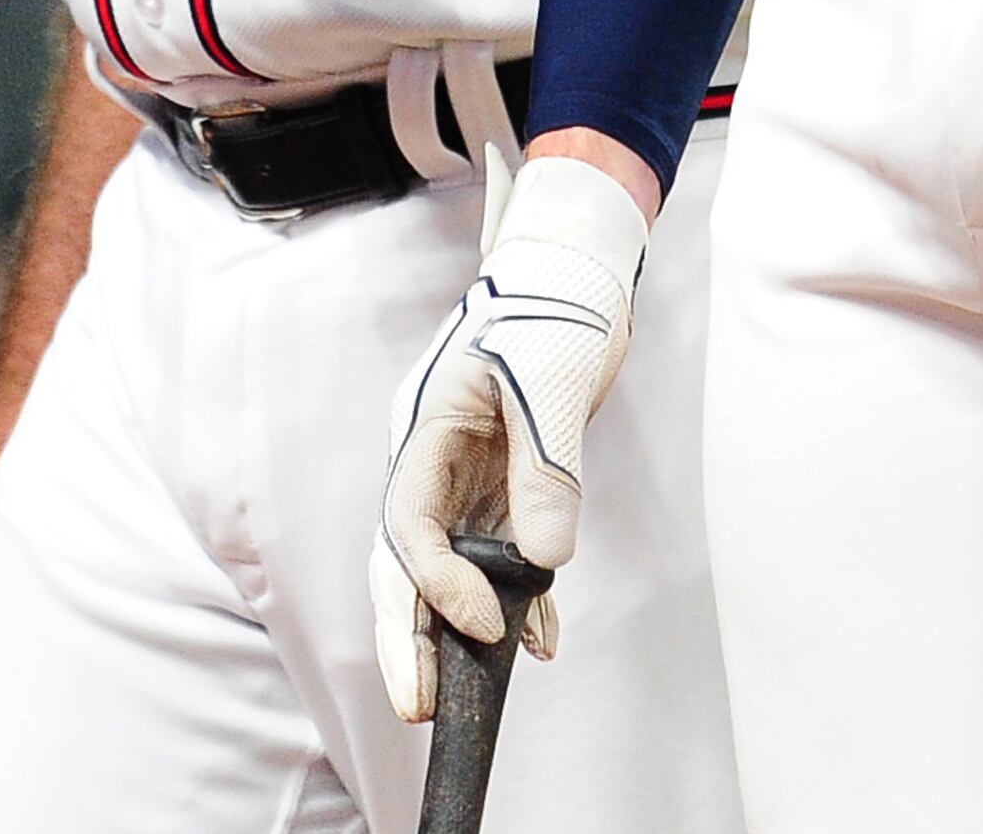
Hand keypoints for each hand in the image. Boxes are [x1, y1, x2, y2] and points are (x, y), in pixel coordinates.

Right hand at [370, 157, 648, 721]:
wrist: (579, 273)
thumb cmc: (555, 307)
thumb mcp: (552, 382)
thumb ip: (546, 471)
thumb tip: (543, 562)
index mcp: (426, 429)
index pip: (409, 523)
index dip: (438, 582)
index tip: (488, 626)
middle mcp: (435, 460)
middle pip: (403, 561)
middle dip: (406, 635)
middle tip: (419, 708)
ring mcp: (467, 474)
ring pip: (444, 568)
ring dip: (455, 631)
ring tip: (466, 700)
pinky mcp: (506, 484)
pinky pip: (500, 556)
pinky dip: (519, 601)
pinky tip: (542, 644)